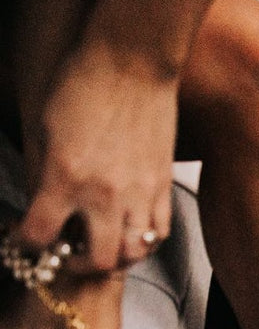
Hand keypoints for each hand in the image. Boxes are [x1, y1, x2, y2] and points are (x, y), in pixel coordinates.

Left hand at [17, 46, 178, 271]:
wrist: (132, 64)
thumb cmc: (82, 85)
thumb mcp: (44, 128)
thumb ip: (43, 175)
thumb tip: (41, 206)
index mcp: (66, 179)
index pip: (41, 236)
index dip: (26, 244)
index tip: (25, 240)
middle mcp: (106, 195)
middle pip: (98, 261)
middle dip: (78, 265)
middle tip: (70, 254)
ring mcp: (140, 193)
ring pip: (134, 253)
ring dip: (116, 257)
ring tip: (104, 246)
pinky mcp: (164, 185)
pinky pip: (159, 232)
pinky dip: (144, 241)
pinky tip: (132, 231)